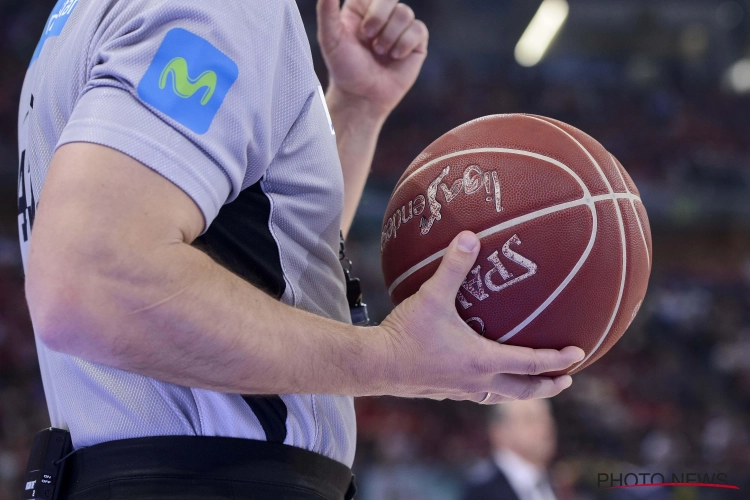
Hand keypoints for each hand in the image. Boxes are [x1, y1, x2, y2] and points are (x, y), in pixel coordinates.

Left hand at [317, 0, 428, 118]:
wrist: (362, 96)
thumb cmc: (344, 69)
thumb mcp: (329, 38)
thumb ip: (326, 10)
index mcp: (361, 8)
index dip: (369, 9)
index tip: (360, 27)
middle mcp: (382, 15)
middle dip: (378, 19)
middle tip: (368, 38)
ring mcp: (400, 28)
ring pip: (405, 13)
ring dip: (389, 36)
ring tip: (380, 53)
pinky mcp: (416, 42)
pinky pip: (418, 29)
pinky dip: (404, 44)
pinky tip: (395, 57)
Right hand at [374, 232, 584, 403]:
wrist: (374, 365)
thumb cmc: (406, 333)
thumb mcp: (431, 297)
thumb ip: (453, 267)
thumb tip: (470, 237)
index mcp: (482, 360)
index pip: (531, 363)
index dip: (557, 360)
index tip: (579, 355)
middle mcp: (477, 380)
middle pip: (523, 391)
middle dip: (548, 386)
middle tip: (566, 380)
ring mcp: (459, 390)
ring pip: (500, 396)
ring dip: (520, 391)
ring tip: (529, 385)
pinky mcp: (442, 391)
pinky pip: (476, 394)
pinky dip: (491, 388)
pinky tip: (481, 377)